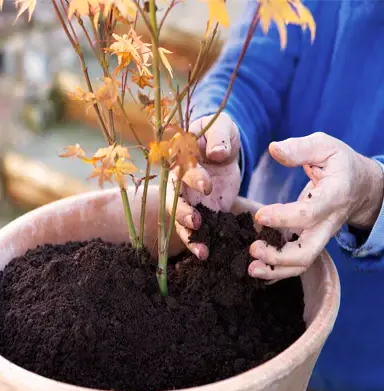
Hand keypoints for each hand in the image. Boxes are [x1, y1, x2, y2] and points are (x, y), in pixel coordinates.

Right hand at [167, 113, 241, 259]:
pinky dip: (203, 242)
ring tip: (203, 252)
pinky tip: (210, 255)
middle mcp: (179, 183)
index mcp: (179, 159)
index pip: (183, 169)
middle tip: (195, 222)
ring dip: (190, 237)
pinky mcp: (203, 211)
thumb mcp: (221, 127)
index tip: (207, 185)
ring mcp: (189, 199)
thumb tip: (217, 154)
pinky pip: (199, 230)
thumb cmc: (219, 133)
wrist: (224, 147)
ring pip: (182, 221)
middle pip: (174, 201)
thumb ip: (218, 138)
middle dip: (182, 213)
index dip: (193, 178)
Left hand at [249, 132, 383, 280]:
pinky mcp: (310, 240)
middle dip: (279, 256)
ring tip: (251, 268)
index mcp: (333, 196)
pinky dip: (277, 270)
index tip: (258, 215)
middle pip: (307, 251)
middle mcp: (328, 222)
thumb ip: (300, 148)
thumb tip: (274, 149)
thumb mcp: (325, 146)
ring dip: (276, 269)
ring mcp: (320, 235)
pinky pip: (296, 261)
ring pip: (302, 262)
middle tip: (253, 249)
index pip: (309, 213)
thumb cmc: (340, 163)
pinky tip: (257, 269)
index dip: (283, 218)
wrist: (362, 186)